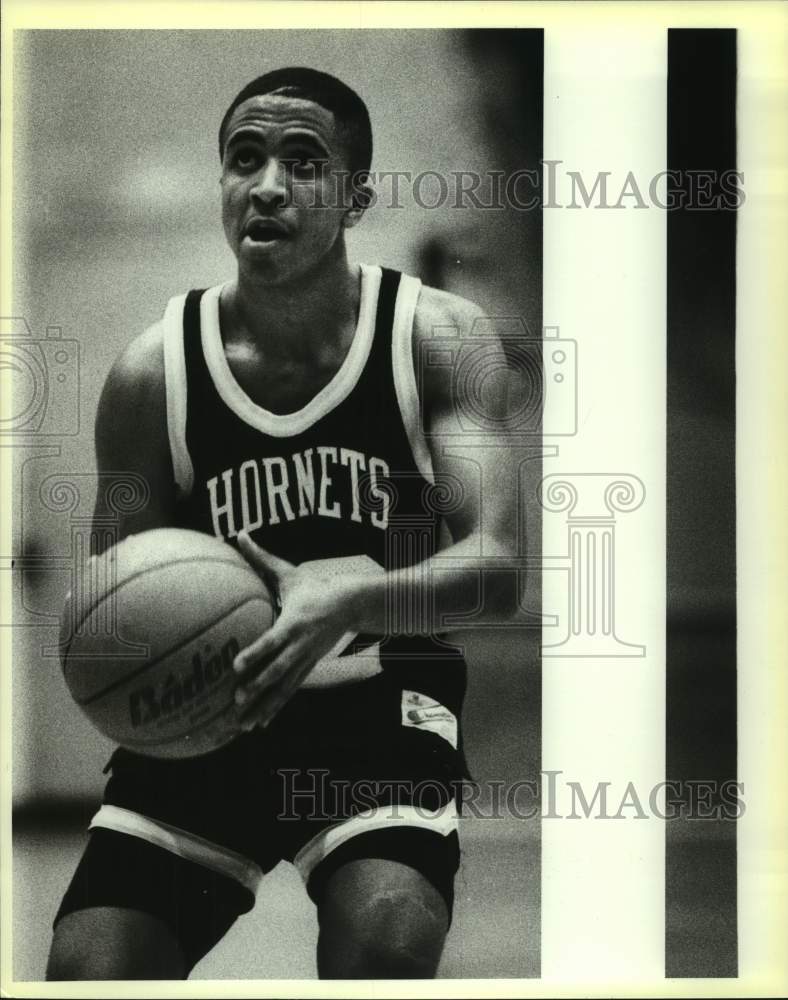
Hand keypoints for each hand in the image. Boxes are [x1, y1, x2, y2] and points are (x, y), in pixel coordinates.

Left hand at [233, 531, 358, 729]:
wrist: (351, 605)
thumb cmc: (315, 586)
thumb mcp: (289, 572)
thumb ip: (261, 558)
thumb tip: (239, 535)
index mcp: (293, 623)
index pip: (272, 641)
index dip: (255, 654)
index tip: (236, 666)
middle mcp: (299, 646)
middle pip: (277, 672)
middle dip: (257, 688)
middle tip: (236, 702)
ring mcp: (305, 660)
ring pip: (283, 689)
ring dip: (263, 707)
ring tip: (243, 726)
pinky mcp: (308, 667)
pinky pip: (289, 692)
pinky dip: (275, 708)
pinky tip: (260, 724)